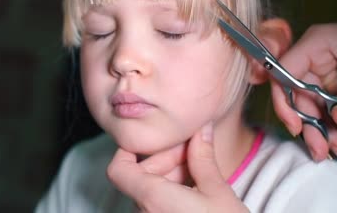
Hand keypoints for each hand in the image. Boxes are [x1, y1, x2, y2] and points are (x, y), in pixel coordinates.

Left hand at [107, 123, 247, 212]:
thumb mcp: (218, 192)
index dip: (129, 151)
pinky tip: (197, 192)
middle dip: (165, 160)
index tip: (156, 143)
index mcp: (153, 199)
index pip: (119, 170)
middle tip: (193, 151)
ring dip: (170, 177)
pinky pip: (157, 207)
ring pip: (149, 192)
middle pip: (139, 177)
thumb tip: (201, 131)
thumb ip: (203, 158)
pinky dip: (171, 194)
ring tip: (200, 173)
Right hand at [271, 13, 336, 160]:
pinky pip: (326, 109)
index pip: (283, 73)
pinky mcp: (332, 85)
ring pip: (311, 108)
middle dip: (310, 126)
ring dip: (324, 131)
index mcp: (315, 45)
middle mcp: (312, 59)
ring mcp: (321, 73)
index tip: (297, 127)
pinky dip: (335, 126)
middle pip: (297, 96)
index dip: (284, 101)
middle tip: (321, 150)